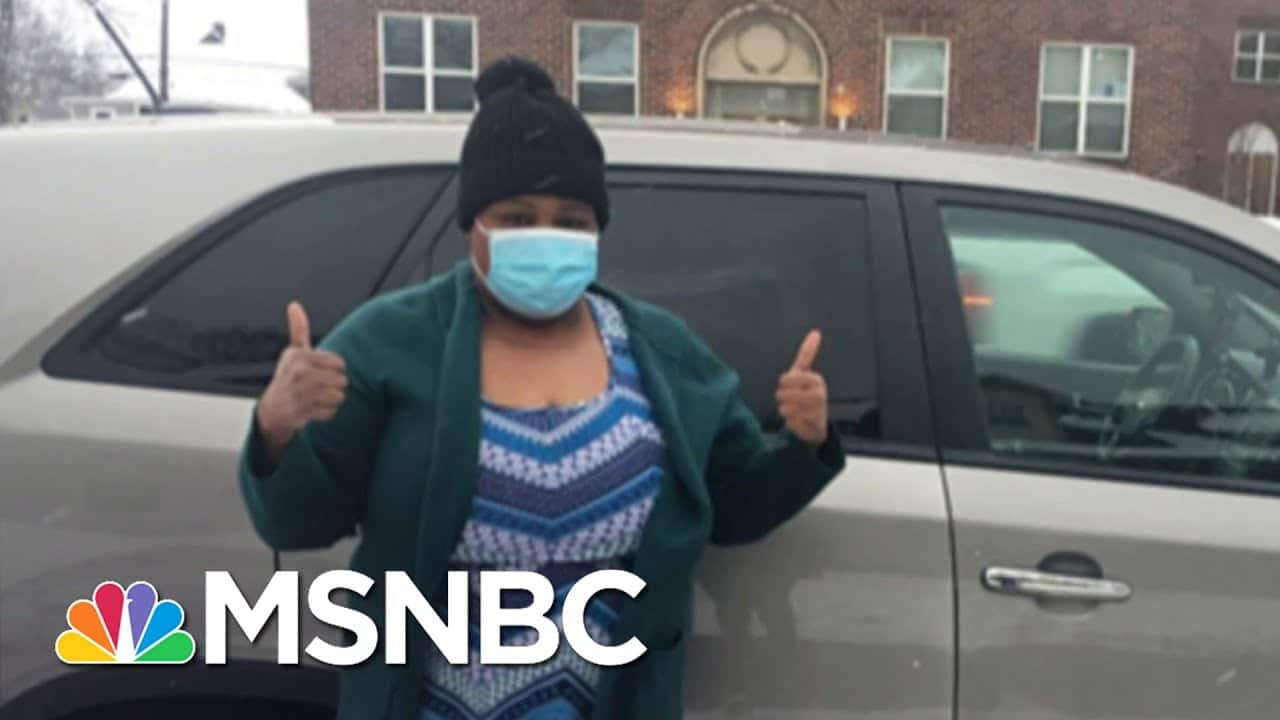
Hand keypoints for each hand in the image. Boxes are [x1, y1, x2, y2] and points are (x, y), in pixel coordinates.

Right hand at [256, 302, 347, 459]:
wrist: (273, 408)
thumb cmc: (289, 376)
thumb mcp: (293, 352)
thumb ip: (299, 329)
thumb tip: (294, 305)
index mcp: (299, 356)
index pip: (339, 363)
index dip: (335, 369)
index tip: (321, 371)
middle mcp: (298, 373)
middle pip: (341, 380)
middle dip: (335, 385)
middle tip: (319, 386)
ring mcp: (300, 393)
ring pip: (339, 396)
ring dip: (332, 399)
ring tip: (318, 397)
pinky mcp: (302, 412)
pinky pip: (331, 412)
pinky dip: (327, 412)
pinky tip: (314, 408)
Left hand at [775, 330, 828, 446]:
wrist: (817, 424)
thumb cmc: (807, 394)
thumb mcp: (805, 374)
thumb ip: (808, 353)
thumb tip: (816, 332)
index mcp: (816, 380)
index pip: (786, 379)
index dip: (784, 383)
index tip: (790, 385)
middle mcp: (819, 395)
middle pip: (782, 394)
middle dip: (782, 398)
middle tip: (792, 400)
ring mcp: (816, 412)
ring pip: (784, 409)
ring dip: (786, 410)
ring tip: (796, 411)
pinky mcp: (811, 428)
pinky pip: (788, 423)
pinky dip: (790, 423)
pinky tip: (799, 422)